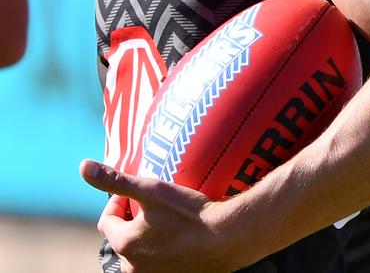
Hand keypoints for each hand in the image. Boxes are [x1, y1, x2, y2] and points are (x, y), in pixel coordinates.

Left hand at [80, 159, 234, 272]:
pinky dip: (161, 248)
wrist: (226, 239)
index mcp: (125, 244)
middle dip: (132, 220)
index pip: (106, 220)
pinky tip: (178, 234)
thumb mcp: (151, 189)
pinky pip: (157, 262)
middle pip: (122, 238)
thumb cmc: (188, 213)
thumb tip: (83, 167)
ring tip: (166, 218)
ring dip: (146, 235)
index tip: (136, 191)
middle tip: (153, 204)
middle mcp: (133, 267)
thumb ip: (116, 180)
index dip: (119, 201)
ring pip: (139, 252)